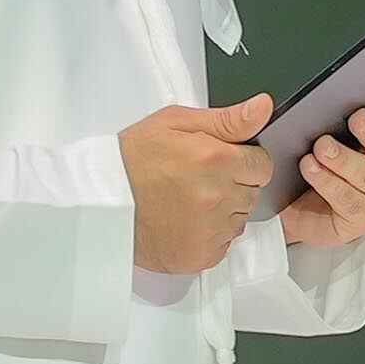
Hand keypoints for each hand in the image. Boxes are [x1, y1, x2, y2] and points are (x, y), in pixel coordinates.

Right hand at [123, 95, 274, 273]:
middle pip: (252, 193)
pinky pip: (223, 244)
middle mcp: (219, 197)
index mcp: (216, 159)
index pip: (263, 165)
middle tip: (197, 180)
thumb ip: (227, 119)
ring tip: (188, 202)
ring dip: (223, 211)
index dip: (244, 161)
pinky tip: (185, 223)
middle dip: (233, 185)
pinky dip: (210, 236)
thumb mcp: (176, 122)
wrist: (101, 201)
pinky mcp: (202, 256)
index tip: (221, 161)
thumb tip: (263, 108)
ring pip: (239, 220)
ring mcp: (211, 230)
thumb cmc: (133, 158)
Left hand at [275, 89, 364, 248]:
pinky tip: (311, 167)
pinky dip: (328, 181)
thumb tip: (301, 95)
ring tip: (323, 147)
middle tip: (357, 119)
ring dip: (345, 160)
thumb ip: (334, 111)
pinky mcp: (364, 219)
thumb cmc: (332, 161)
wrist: (310, 206)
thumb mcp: (339, 131)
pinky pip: (348, 199)